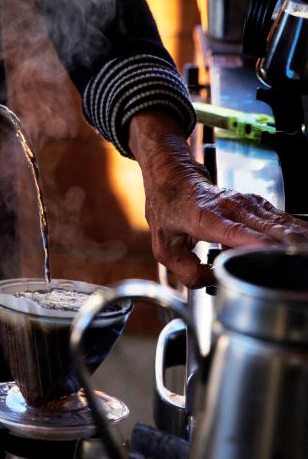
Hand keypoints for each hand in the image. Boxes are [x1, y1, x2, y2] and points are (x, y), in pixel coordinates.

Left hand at [129, 111, 307, 288]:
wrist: (173, 176)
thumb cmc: (169, 208)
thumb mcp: (165, 246)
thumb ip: (186, 271)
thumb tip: (213, 281)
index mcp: (206, 217)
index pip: (238, 232)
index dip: (259, 245)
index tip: (277, 256)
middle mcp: (231, 207)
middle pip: (268, 227)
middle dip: (289, 246)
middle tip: (300, 265)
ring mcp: (246, 203)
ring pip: (280, 221)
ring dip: (298, 238)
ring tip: (306, 256)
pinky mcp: (256, 204)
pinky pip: (282, 218)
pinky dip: (297, 230)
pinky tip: (305, 242)